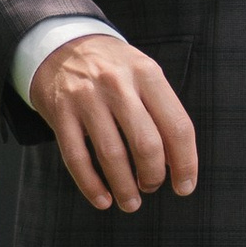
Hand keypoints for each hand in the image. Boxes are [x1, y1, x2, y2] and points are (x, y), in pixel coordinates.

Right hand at [28, 32, 198, 212]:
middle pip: (146, 144)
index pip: (177, 126)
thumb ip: (161, 110)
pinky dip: (91, 185)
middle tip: (151, 187)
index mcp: (147, 74)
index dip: (185, 163)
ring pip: (111, 155)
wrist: (60, 43)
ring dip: (124, 188)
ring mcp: (86, 98)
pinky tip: (102, 199)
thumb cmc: (113, 68)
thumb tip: (178, 162)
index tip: (185, 186)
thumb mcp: (143, 73)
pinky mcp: (60, 112)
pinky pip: (77, 157)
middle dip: (153, 176)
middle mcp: (118, 84)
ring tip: (131, 203)